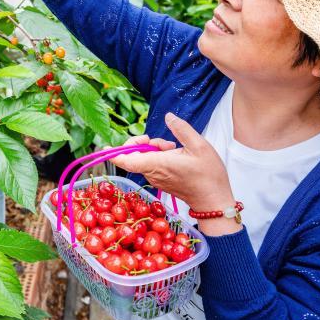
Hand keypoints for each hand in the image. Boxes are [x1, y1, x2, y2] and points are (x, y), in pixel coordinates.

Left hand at [108, 113, 234, 213]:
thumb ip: (182, 130)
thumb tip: (168, 117)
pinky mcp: (160, 182)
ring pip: (143, 159)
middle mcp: (152, 173)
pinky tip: (173, 155)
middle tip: (165, 141)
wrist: (213, 202)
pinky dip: (157, 157)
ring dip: (153, 149)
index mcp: (158, 165)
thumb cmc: (208, 176)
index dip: (115, 153)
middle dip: (144, 142)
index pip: (128, 161)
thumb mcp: (200, 146)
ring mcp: (155, 179)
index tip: (105, 147)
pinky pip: (150, 165)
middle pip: (134, 155)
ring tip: (173, 148)